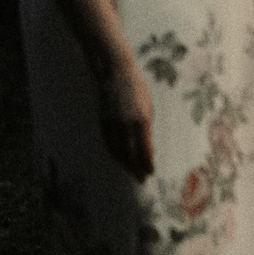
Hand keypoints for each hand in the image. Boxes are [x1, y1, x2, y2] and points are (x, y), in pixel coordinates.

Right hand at [96, 58, 155, 180]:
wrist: (115, 76)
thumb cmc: (137, 91)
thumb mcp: (148, 109)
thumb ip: (147, 130)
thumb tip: (148, 150)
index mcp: (141, 121)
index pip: (144, 149)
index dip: (147, 162)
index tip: (151, 172)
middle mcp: (126, 126)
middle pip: (130, 154)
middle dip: (136, 168)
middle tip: (142, 178)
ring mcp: (112, 125)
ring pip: (118, 151)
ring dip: (125, 164)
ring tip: (133, 172)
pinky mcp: (103, 124)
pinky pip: (109, 144)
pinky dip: (115, 155)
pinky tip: (120, 160)